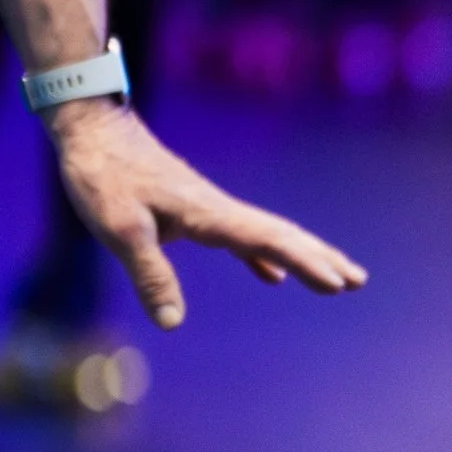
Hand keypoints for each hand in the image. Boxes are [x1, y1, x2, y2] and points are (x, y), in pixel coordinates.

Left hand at [45, 102, 366, 327]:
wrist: (92, 128)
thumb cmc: (102, 176)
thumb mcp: (118, 229)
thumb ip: (149, 275)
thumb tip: (173, 322)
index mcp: (208, 214)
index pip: (269, 241)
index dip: (306, 263)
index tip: (339, 283)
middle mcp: (218, 209)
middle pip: (283, 234)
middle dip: (322, 257)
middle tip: (359, 281)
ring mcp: (210, 208)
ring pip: (269, 234)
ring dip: (304, 255)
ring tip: (337, 277)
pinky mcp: (194, 209)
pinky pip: (241, 236)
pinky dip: (264, 257)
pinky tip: (272, 276)